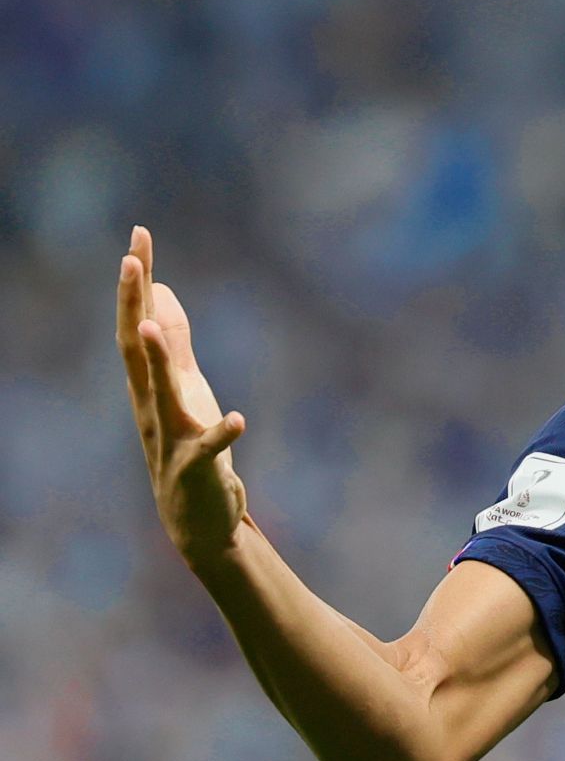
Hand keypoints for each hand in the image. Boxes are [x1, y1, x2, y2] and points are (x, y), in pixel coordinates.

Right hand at [116, 225, 249, 564]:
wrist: (197, 522)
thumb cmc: (191, 446)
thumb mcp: (184, 387)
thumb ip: (173, 342)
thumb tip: (159, 293)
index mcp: (152, 386)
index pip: (136, 326)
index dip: (136, 284)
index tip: (138, 238)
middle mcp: (152, 407)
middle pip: (135, 350)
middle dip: (133, 305)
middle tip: (129, 260)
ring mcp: (171, 438)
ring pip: (160, 396)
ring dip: (158, 361)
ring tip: (152, 326)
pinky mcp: (197, 469)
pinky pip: (209, 449)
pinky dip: (223, 433)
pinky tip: (239, 419)